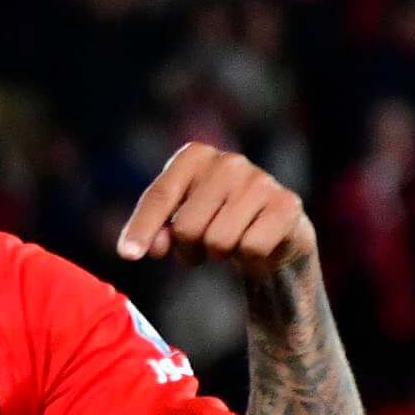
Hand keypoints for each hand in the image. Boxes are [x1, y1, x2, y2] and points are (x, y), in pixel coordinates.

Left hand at [116, 143, 316, 275]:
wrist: (272, 231)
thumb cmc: (215, 221)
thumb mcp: (178, 222)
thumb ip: (158, 231)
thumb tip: (153, 247)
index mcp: (195, 156)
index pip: (160, 195)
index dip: (142, 229)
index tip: (127, 255)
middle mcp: (228, 162)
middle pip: (187, 227)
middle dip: (189, 248)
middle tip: (201, 246)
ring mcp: (260, 181)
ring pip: (218, 241)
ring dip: (219, 254)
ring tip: (229, 241)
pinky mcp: (286, 204)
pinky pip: (251, 248)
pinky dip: (249, 258)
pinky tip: (255, 242)